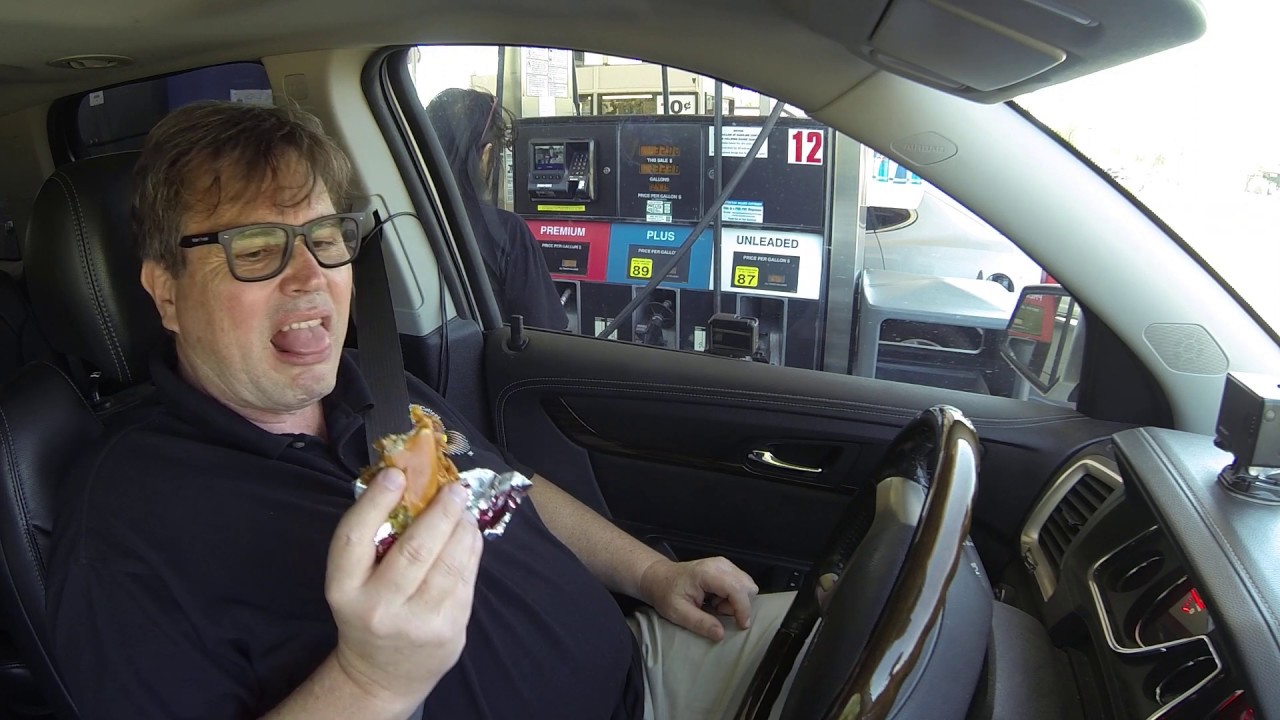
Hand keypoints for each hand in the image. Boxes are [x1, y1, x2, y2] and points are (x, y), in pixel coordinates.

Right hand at [325, 469, 483, 710]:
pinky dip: (471, 548)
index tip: (396, 473)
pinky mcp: (449, 629)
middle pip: (415, 549)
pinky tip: (469, 533)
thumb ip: (373, 540)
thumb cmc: (368, 612)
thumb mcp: (354, 582)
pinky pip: (466, 578)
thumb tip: (410, 483)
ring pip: (449, 563)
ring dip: (462, 527)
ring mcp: (417, 622)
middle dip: (439, 511)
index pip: (354, 539)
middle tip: (454, 488)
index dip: (375, 502)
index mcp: (344, 590)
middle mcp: (378, 608)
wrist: (382, 675)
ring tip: (464, 508)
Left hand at [637, 557, 758, 640]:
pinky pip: (741, 584)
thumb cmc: (666, 593)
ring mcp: (724, 564)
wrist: (659, 577)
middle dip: (738, 604)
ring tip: (715, 605)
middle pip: (747, 586)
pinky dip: (734, 596)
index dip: (743, 609)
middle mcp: (720, 564)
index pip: (737, 589)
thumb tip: (721, 634)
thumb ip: (700, 623)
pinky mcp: (726, 567)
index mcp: (707, 573)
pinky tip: (716, 599)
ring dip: (736, 601)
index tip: (741, 626)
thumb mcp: (678, 612)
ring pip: (747, 585)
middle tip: (716, 610)